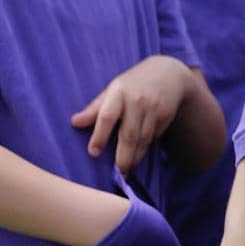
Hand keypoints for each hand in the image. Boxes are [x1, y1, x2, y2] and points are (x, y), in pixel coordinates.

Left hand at [72, 56, 192, 172]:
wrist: (169, 71)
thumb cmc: (133, 83)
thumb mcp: (112, 89)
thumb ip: (95, 108)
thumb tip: (74, 123)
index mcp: (119, 91)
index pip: (107, 116)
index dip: (100, 135)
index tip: (93, 153)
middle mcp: (137, 100)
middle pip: (129, 134)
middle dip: (123, 157)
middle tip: (117, 174)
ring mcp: (154, 108)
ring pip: (143, 139)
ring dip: (135, 158)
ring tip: (126, 171)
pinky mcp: (166, 115)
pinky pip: (153, 137)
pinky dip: (145, 148)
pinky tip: (138, 156)